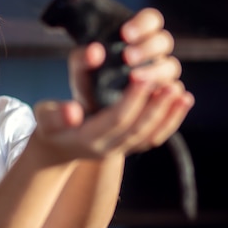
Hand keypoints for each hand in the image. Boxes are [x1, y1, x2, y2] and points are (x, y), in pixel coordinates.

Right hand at [32, 8, 194, 160]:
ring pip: (150, 136)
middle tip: (170, 84)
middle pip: (138, 129)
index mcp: (87, 138)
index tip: (142, 77)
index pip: (116, 120)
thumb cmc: (49, 124)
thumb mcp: (45, 116)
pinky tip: (180, 104)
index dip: (131, 100)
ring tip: (182, 94)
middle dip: (156, 107)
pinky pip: (153, 138)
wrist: (54, 148)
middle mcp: (107, 148)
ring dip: (168, 116)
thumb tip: (74, 110)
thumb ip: (56, 112)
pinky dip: (170, 122)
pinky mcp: (128, 147)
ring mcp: (119, 150)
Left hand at [69, 7, 182, 111]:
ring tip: (134, 77)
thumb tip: (94, 50)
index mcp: (137, 36)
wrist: (92, 110)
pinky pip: (175, 92)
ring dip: (156, 70)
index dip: (143, 24)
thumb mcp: (81, 69)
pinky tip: (156, 94)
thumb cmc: (89, 82)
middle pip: (164, 41)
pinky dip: (169, 91)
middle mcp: (153, 53)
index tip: (125, 33)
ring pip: (171, 66)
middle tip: (128, 57)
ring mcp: (161, 73)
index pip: (151, 19)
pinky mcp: (165, 94)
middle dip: (147, 47)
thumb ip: (83, 58)